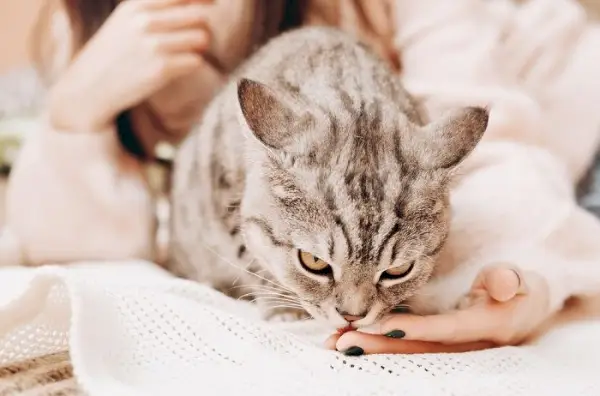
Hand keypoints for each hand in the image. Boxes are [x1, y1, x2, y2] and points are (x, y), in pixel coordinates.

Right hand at [49, 0, 212, 131]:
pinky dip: (191, 64)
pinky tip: (176, 67)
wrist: (90, 88)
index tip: (212, 5)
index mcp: (137, 5)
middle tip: (193, 38)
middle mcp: (144, 22)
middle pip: (200, 16)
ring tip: (184, 53)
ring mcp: (153, 46)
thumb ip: (159, 8)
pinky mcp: (161, 70)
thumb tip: (200, 5)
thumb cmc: (115, 53)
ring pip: (202, 39)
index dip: (204, 0)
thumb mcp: (127, 20)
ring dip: (199, 47)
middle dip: (203, 27)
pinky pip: (196, 61)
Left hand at [326, 266, 551, 354]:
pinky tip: (348, 341)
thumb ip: (511, 280)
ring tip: (335, 344)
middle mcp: (464, 347)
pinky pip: (405, 348)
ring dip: (372, 350)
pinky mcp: (436, 346)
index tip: (381, 325)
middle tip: (342, 341)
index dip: (415, 329)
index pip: (446, 330)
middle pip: (418, 350)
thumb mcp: (524, 282)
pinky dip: (377, 345)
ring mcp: (449, 350)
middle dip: (379, 347)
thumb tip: (505, 282)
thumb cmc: (520, 292)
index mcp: (486, 329)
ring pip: (407, 353)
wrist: (523, 312)